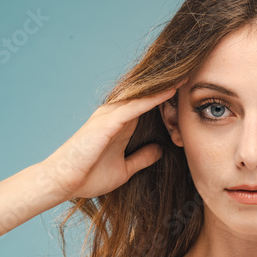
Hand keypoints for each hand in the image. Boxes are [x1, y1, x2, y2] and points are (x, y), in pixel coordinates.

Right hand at [40, 79, 186, 200]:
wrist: (63, 183)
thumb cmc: (87, 176)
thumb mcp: (124, 169)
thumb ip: (141, 158)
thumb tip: (159, 150)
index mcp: (120, 125)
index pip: (148, 106)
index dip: (167, 97)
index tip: (188, 91)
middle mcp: (115, 115)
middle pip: (147, 95)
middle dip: (168, 85)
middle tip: (193, 72)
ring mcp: (110, 116)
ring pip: (143, 95)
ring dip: (164, 85)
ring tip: (187, 74)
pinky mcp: (108, 121)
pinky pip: (135, 106)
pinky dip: (153, 97)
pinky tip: (170, 90)